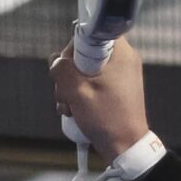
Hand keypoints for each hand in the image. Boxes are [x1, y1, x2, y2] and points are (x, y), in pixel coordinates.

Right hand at [51, 39, 151, 158]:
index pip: (90, 33)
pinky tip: (75, 110)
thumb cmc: (108, 120)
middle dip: (68, 73)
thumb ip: (62, 70)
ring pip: (82, 70)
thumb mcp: (77, 92)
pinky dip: (79, 95)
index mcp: (120, 54)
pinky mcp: (113, 88)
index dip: (74, 49)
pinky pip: (90, 83)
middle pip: (82, 53)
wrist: (125, 147)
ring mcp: (118, 75)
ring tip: (72, 106)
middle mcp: (122, 60)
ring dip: (70, 88)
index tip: (72, 67)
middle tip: (67, 92)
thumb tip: (55, 61)